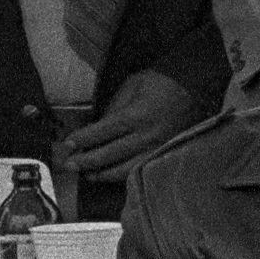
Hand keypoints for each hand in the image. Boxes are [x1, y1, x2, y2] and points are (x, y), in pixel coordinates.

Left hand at [58, 71, 208, 180]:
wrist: (193, 88)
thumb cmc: (159, 82)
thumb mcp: (132, 85)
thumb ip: (113, 107)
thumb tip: (96, 128)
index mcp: (137, 116)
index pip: (103, 132)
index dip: (83, 140)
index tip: (67, 145)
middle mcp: (146, 136)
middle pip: (111, 155)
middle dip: (87, 161)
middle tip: (68, 165)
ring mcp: (156, 149)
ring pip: (126, 170)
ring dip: (103, 174)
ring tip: (87, 175)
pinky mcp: (163, 155)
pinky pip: (140, 170)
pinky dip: (123, 176)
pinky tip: (110, 175)